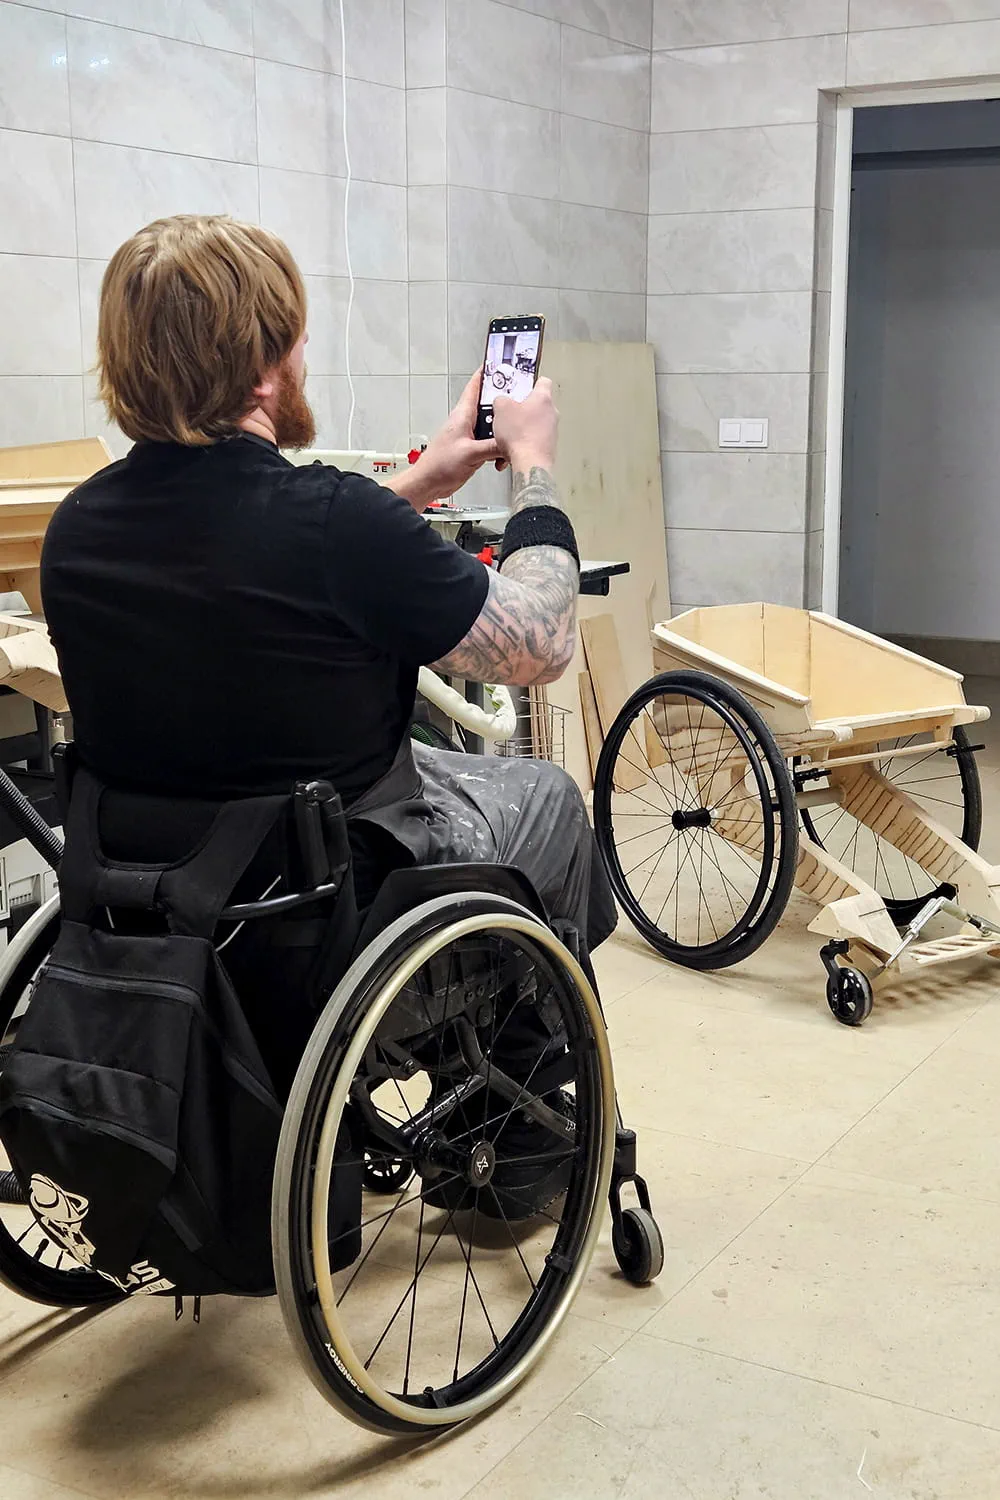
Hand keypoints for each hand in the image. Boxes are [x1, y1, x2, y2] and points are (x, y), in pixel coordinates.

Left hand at [393, 373, 502, 508]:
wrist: (429, 483)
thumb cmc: (439, 465)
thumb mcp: (470, 453)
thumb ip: (493, 447)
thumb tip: (510, 442)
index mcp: (463, 415)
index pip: (475, 386)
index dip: (487, 372)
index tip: (499, 362)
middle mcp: (467, 422)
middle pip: (489, 406)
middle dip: (504, 404)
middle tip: (520, 399)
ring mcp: (471, 436)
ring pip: (493, 427)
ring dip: (503, 431)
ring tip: (515, 433)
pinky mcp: (473, 450)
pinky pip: (492, 444)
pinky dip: (499, 449)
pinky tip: (503, 456)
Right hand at [492, 378, 558, 474]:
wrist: (530, 463)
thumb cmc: (521, 436)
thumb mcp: (501, 408)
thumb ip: (501, 399)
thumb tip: (501, 401)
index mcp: (543, 398)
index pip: (543, 381)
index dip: (531, 382)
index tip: (522, 386)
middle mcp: (552, 413)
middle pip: (536, 405)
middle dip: (522, 409)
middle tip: (508, 412)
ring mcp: (552, 431)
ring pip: (534, 424)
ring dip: (522, 428)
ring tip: (508, 434)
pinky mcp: (548, 447)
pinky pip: (534, 440)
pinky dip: (523, 442)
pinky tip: (512, 448)